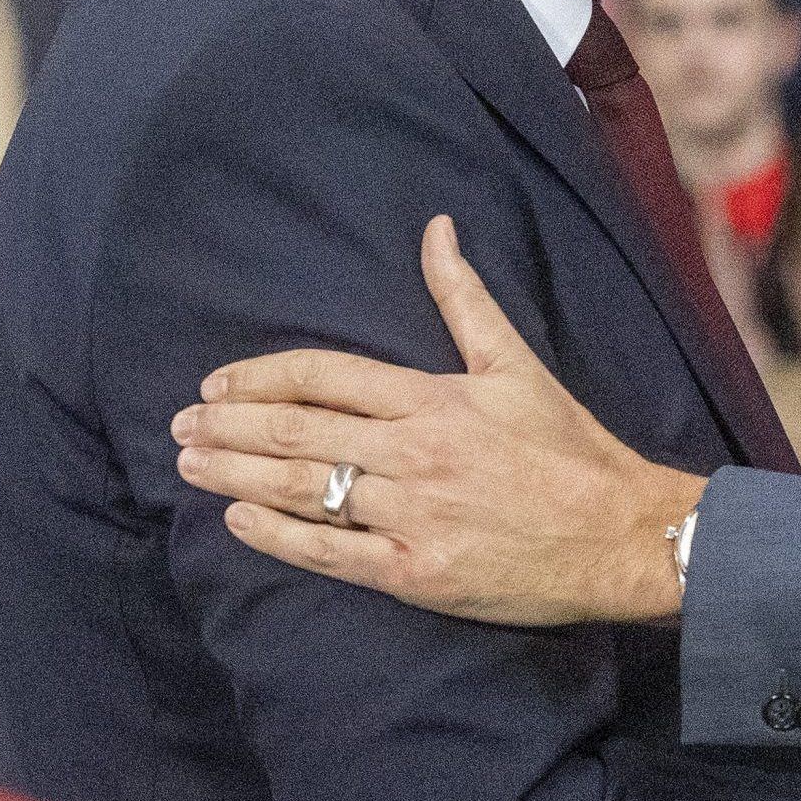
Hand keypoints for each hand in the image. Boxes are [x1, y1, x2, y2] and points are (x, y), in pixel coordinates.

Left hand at [171, 215, 704, 624]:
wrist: (619, 534)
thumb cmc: (570, 447)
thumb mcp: (517, 363)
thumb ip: (465, 299)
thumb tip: (436, 229)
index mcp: (436, 398)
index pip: (326, 375)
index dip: (263, 376)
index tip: (217, 383)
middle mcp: (415, 452)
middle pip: (300, 431)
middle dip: (229, 425)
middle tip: (181, 424)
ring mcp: (412, 514)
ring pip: (304, 488)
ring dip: (236, 474)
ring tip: (189, 464)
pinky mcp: (414, 571)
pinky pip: (330, 552)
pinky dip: (277, 535)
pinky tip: (238, 520)